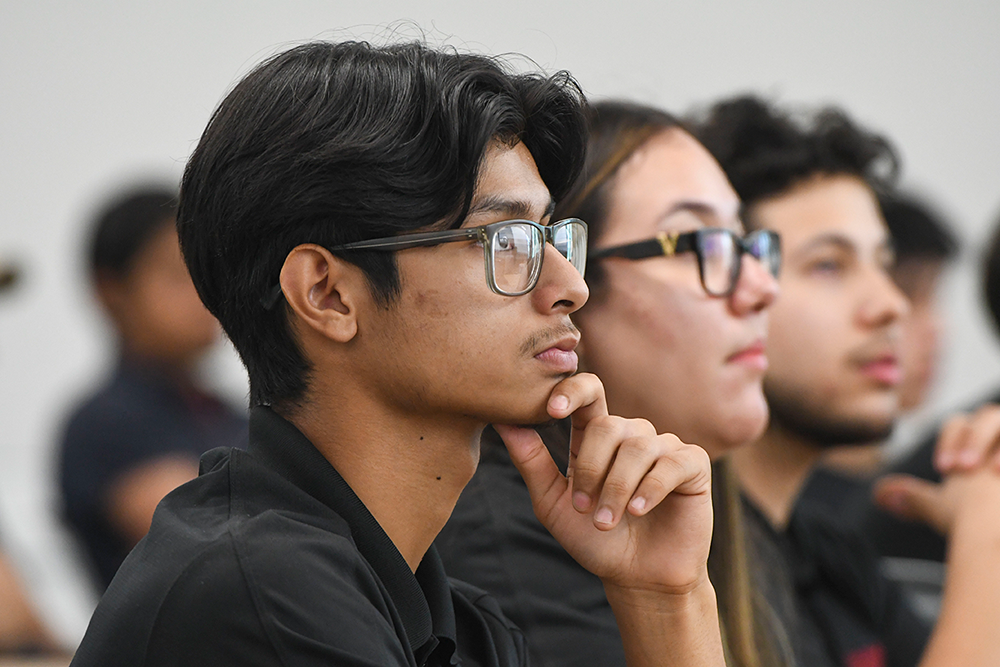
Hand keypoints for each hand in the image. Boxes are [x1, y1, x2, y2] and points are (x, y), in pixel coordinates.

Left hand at [494, 373, 712, 594]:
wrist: (637, 578)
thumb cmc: (594, 540)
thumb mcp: (553, 503)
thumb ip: (532, 462)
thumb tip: (503, 423)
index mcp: (596, 436)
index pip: (588, 392)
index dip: (571, 391)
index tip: (551, 410)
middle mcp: (630, 435)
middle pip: (608, 425)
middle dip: (590, 468)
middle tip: (583, 507)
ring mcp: (663, 447)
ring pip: (638, 446)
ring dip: (617, 488)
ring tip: (606, 521)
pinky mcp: (692, 464)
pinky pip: (671, 463)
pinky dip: (650, 489)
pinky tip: (639, 512)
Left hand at [874, 405, 999, 534]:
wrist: (999, 542)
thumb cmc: (980, 522)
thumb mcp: (945, 508)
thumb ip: (915, 497)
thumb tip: (881, 493)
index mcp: (976, 442)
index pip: (960, 423)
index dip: (950, 442)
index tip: (944, 471)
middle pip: (990, 416)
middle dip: (975, 439)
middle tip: (965, 470)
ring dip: (998, 445)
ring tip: (991, 472)